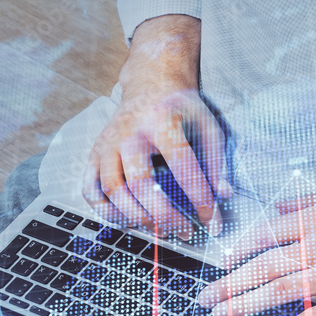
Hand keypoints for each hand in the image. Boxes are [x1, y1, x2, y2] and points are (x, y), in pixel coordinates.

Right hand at [81, 15, 230, 238]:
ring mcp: (107, 144)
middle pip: (140, 183)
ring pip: (113, 191)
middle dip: (165, 215)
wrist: (149, 85)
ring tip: (160, 231)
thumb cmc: (181, 110)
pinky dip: (106, 212)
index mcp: (161, 121)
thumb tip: (224, 195)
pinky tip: (129, 221)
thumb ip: (218, 159)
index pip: (181, 165)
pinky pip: (90, 190)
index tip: (212, 220)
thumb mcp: (208, 123)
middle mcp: (129, 133)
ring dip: (137, 219)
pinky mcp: (94, 154)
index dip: (198, 197)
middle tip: (185, 231)